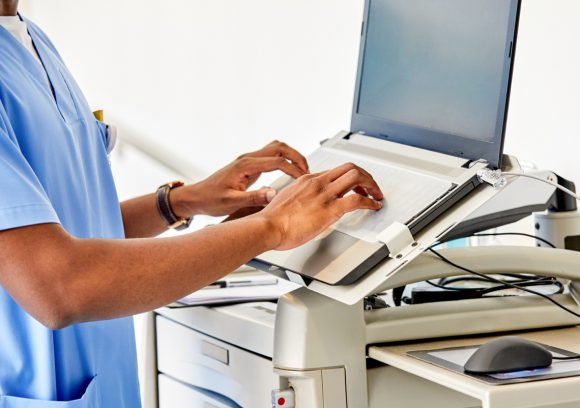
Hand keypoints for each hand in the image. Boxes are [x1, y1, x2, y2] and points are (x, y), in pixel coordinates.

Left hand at [171, 140, 308, 216]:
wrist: (196, 198)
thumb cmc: (210, 200)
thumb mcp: (232, 202)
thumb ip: (254, 198)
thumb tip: (274, 194)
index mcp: (245, 166)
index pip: (277, 161)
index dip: (294, 169)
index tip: (303, 179)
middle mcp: (247, 159)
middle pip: (279, 147)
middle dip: (296, 156)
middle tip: (307, 170)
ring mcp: (248, 161)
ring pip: (275, 148)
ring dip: (290, 155)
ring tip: (301, 169)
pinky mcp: (248, 166)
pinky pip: (270, 156)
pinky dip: (283, 159)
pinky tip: (288, 171)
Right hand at [254, 163, 383, 250]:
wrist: (267, 227)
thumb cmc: (272, 220)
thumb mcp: (285, 201)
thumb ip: (297, 199)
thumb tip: (301, 207)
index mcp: (306, 180)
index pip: (334, 171)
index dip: (348, 178)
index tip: (354, 187)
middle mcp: (317, 183)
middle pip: (350, 168)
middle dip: (365, 176)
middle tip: (371, 188)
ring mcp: (324, 194)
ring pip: (357, 177)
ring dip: (371, 185)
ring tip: (376, 195)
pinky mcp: (330, 210)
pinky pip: (358, 201)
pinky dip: (370, 203)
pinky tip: (373, 207)